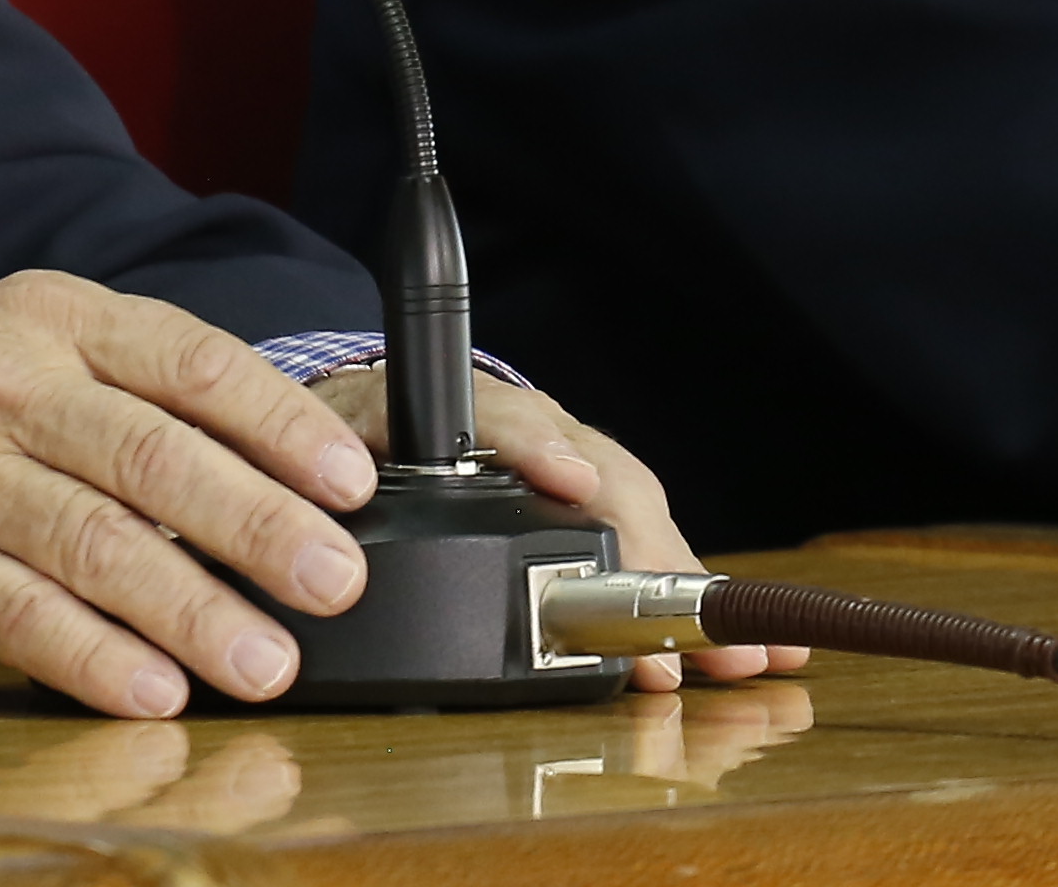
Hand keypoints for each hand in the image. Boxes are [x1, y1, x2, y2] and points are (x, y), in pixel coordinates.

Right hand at [0, 274, 375, 715]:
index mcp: (56, 320)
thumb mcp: (31, 341)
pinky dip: (92, 658)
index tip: (350, 479)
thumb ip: (139, 389)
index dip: (278, 423)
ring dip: (191, 610)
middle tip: (333, 580)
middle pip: (153, 457)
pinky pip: (18, 614)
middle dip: (257, 525)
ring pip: (93, 544)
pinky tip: (154, 689)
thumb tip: (282, 458)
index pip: (190, 361)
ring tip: (265, 659)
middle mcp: (8, 389)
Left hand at [295, 361, 801, 690]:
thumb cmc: (349, 439)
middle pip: (604, 479)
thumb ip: (324, 478)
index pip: (498, 413)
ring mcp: (568, 458)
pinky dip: (683, 592)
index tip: (571, 481)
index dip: (535, 445)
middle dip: (651, 554)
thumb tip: (328, 527)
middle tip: (685, 625)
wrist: (365, 415)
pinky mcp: (586, 498)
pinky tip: (728, 645)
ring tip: (733, 652)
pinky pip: (642, 537)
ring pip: (637, 511)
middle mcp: (528, 428)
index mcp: (453, 405)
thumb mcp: (325, 449)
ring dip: (683, 582)